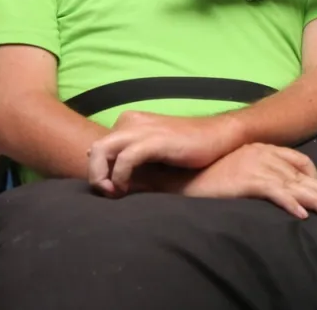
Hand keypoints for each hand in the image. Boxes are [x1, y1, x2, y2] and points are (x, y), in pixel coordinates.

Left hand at [87, 110, 242, 196]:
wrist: (220, 137)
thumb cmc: (189, 149)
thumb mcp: (155, 152)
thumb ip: (133, 159)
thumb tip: (109, 176)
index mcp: (131, 123)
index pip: (100, 147)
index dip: (99, 171)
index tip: (110, 190)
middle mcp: (132, 122)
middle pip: (96, 149)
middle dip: (95, 175)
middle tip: (108, 195)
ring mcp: (143, 129)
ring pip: (103, 150)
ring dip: (102, 176)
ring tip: (115, 193)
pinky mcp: (156, 140)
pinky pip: (125, 158)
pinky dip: (119, 176)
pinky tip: (126, 189)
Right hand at [181, 143, 316, 220]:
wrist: (177, 171)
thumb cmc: (203, 174)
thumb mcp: (234, 168)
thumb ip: (254, 172)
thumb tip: (272, 188)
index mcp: (262, 148)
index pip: (299, 160)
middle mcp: (263, 153)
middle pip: (304, 174)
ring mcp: (255, 165)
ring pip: (295, 184)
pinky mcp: (245, 178)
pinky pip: (275, 192)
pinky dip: (290, 203)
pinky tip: (302, 216)